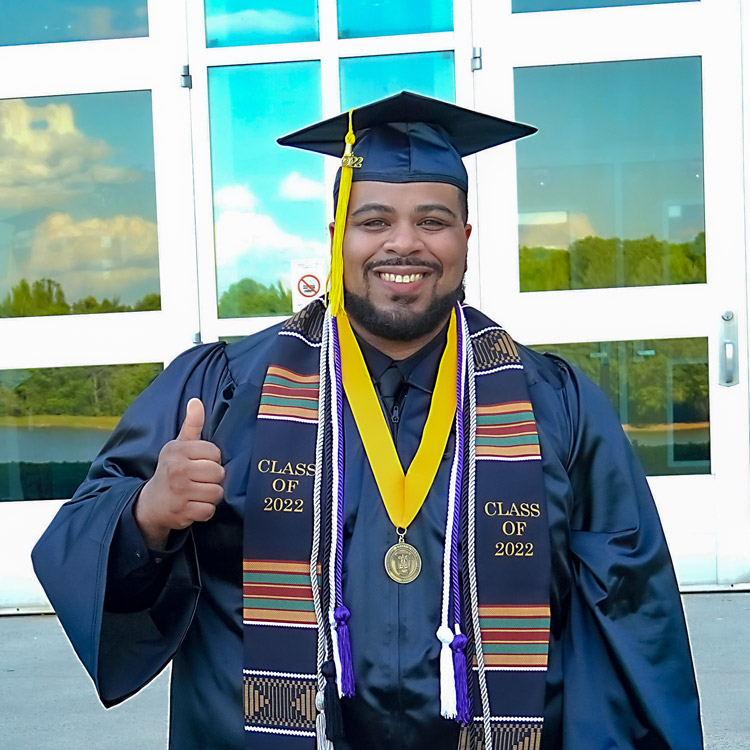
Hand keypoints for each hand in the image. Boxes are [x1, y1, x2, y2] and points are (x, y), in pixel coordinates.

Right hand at [135, 398, 224, 547]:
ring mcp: (179, 492)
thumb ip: (192, 425)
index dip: (213, 460)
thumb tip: (196, 401)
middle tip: (200, 480)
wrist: (151, 503)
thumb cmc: (172, 469)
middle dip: (214, 479)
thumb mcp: (179, 445)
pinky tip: (194, 505)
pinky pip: (209, 510)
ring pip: (216, 493)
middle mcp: (177, 469)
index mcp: (178, 451)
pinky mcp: (182, 512)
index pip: (215, 453)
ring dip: (211, 495)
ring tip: (198, 492)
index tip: (200, 463)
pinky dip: (205, 510)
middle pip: (218, 473)